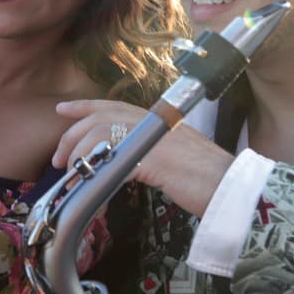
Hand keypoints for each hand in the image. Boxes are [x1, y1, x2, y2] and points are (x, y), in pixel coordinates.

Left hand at [53, 100, 233, 217]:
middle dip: (71, 137)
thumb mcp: (177, 156)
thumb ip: (151, 152)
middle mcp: (155, 122)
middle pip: (100, 118)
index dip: (85, 106)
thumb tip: (122, 164)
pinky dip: (98, 174)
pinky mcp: (154, 158)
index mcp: (160, 119)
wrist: (234, 189)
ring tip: (73, 177)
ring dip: (80, 157)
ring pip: (100, 135)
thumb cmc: (209, 178)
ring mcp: (155, 138)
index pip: (114, 104)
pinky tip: (93, 187)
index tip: (63, 110)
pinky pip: (113, 161)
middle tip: (59, 159)